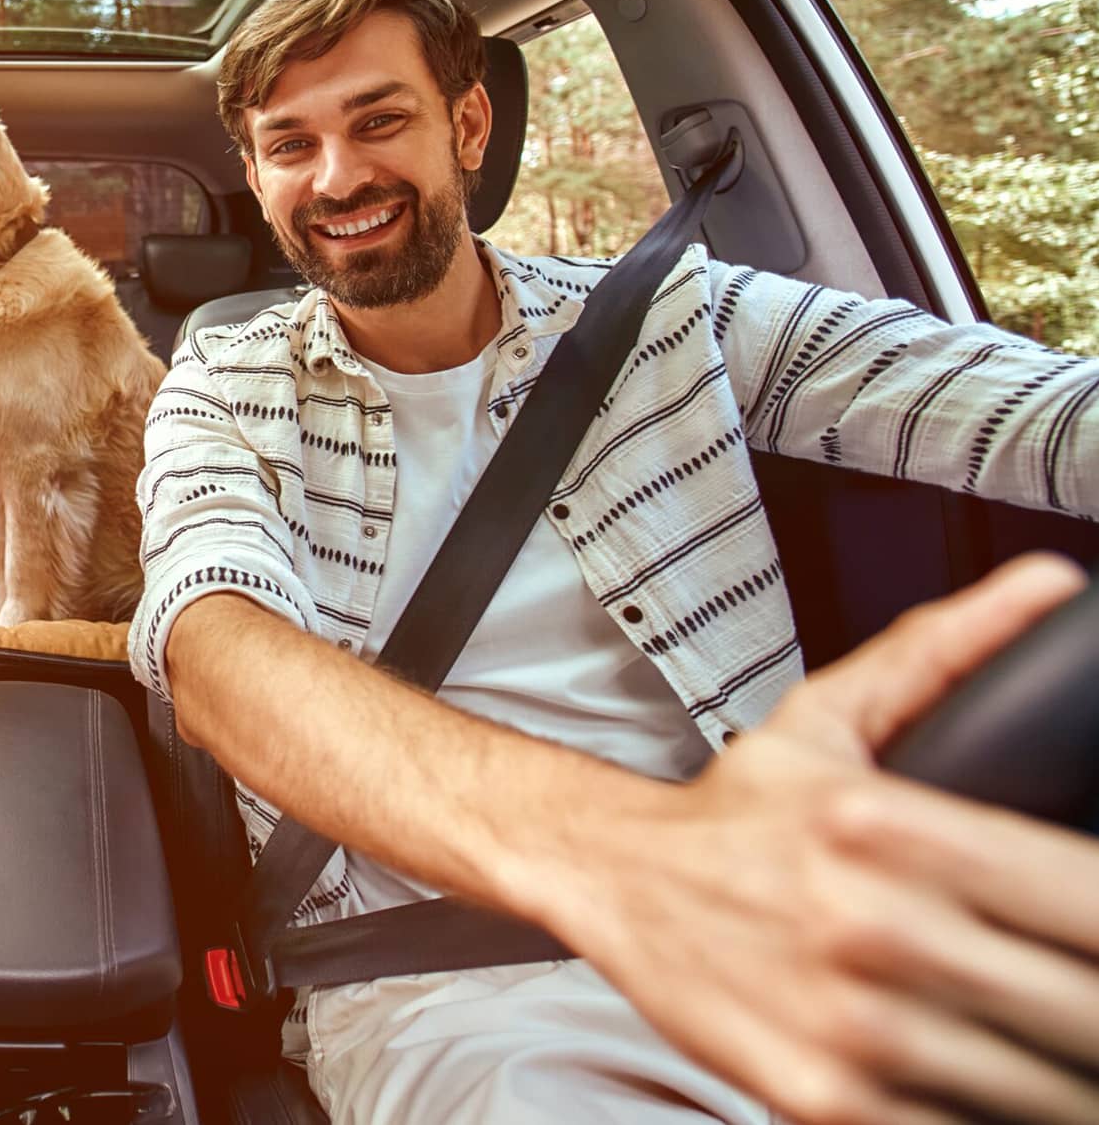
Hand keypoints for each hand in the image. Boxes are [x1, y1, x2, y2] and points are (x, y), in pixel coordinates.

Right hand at [559, 554, 1098, 1124]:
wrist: (607, 879)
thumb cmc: (731, 814)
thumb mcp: (833, 717)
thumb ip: (948, 652)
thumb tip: (1051, 585)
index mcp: (893, 828)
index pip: (1090, 900)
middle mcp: (876, 929)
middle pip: (1083, 1008)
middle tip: (1086, 1000)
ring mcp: (854, 1026)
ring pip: (1041, 1085)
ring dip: (1066, 1074)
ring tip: (1055, 1041)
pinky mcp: (826, 1097)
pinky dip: (992, 1110)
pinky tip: (992, 1078)